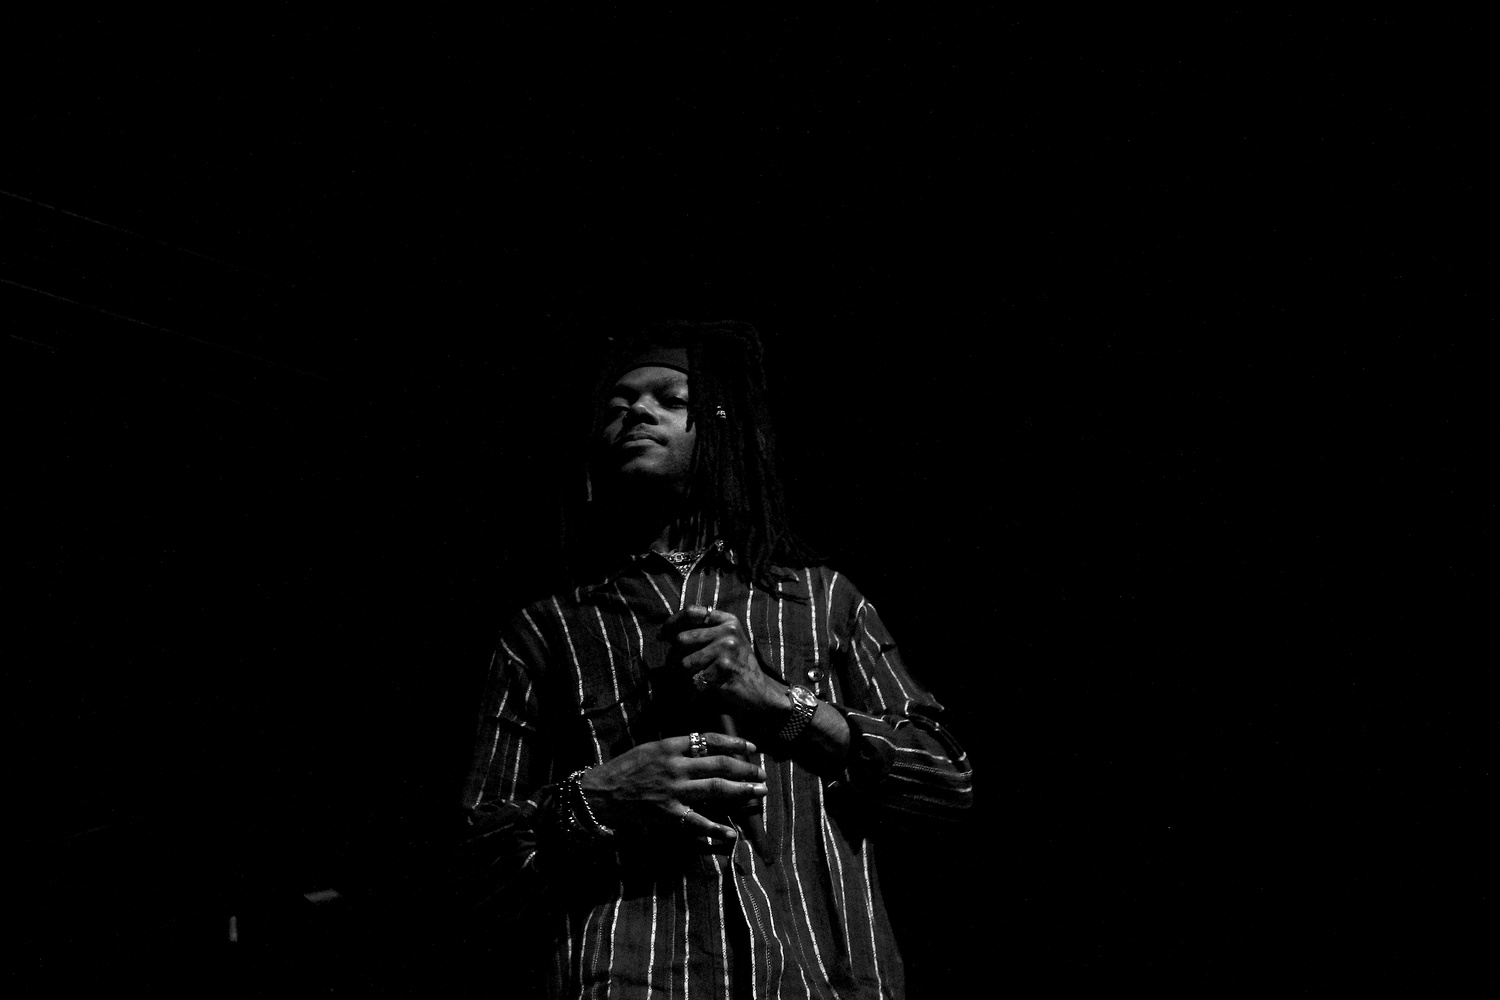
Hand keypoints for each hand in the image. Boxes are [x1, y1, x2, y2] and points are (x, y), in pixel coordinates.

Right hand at [579, 733, 766, 842]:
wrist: (601, 793)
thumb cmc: (625, 768)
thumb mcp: (650, 748)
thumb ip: (677, 748)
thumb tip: (707, 748)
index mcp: (670, 746)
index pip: (709, 740)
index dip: (734, 743)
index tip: (752, 747)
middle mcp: (675, 766)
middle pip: (719, 765)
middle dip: (746, 769)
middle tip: (763, 773)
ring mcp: (673, 791)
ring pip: (716, 789)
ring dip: (742, 791)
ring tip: (760, 793)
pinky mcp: (669, 814)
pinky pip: (698, 821)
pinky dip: (716, 829)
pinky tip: (732, 832)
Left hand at [660, 606, 788, 727]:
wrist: (760, 691)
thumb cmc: (738, 666)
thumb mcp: (727, 641)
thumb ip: (704, 632)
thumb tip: (666, 633)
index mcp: (728, 620)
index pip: (692, 612)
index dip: (672, 622)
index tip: (662, 635)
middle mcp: (728, 631)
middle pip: (682, 639)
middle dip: (672, 657)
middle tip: (673, 668)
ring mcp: (727, 650)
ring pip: (685, 662)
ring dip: (681, 676)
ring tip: (686, 681)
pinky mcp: (725, 669)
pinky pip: (694, 679)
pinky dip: (692, 690)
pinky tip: (697, 693)